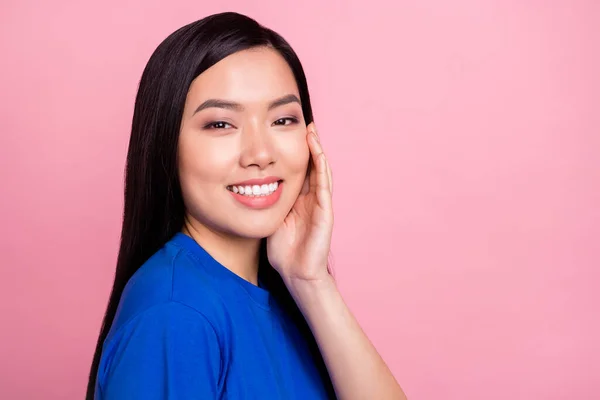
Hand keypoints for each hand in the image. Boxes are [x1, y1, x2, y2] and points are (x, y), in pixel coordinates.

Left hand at [267, 123, 333, 282]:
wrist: (296, 273)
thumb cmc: (283, 250)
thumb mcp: (270, 217)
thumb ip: (265, 201)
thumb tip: (245, 185)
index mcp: (298, 199)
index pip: (297, 168)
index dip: (293, 150)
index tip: (286, 130)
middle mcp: (311, 198)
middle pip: (311, 164)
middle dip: (308, 144)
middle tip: (303, 122)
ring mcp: (320, 204)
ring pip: (320, 170)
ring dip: (316, 150)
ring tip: (311, 130)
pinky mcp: (325, 212)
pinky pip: (324, 185)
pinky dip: (321, 167)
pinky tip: (317, 152)